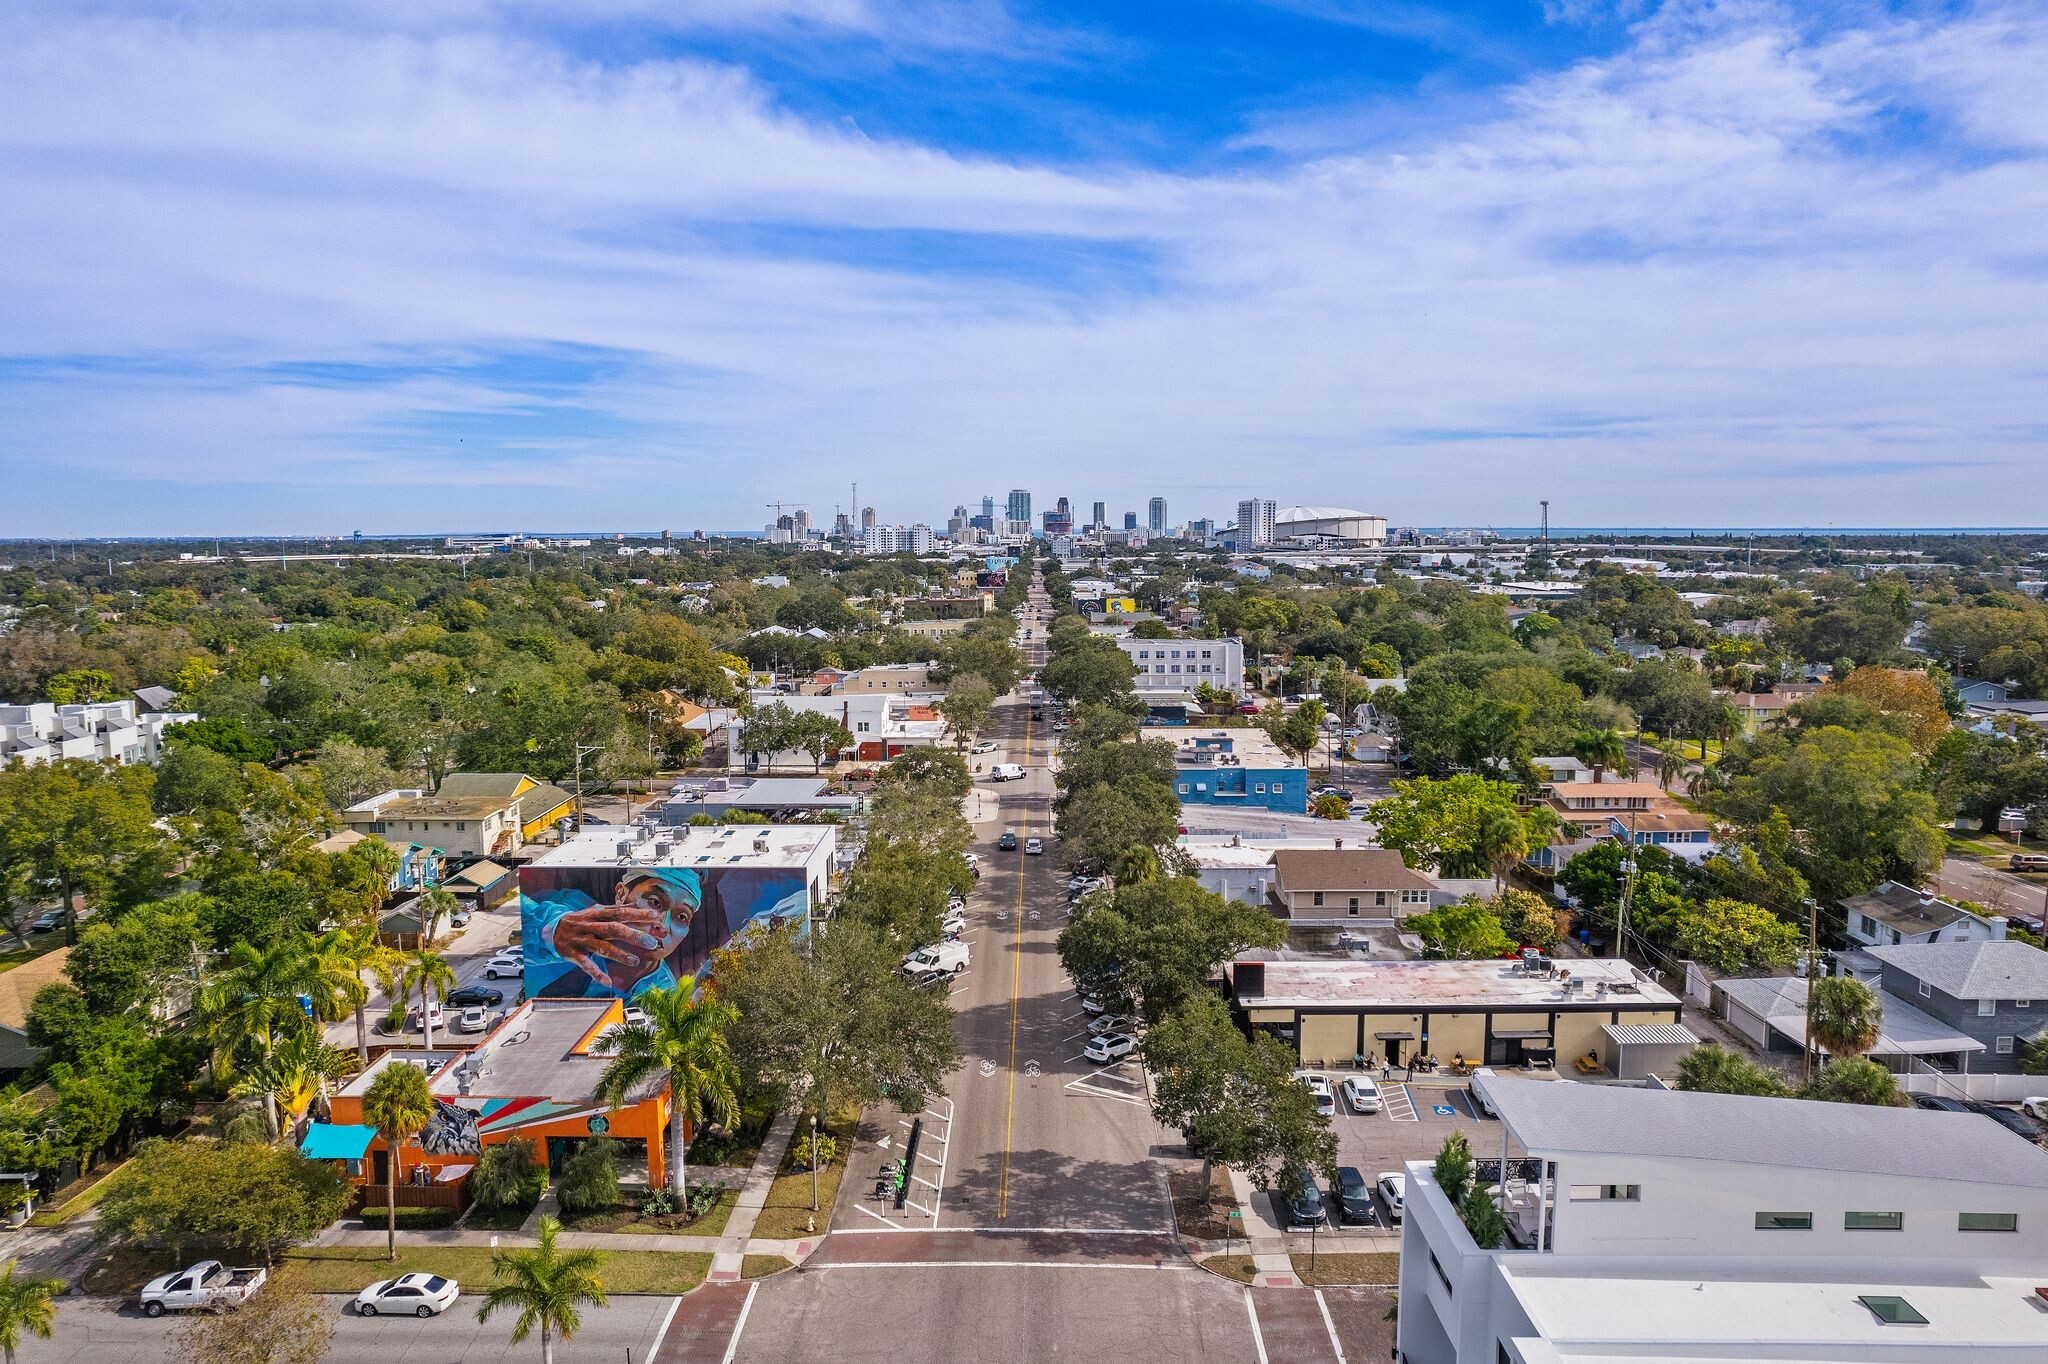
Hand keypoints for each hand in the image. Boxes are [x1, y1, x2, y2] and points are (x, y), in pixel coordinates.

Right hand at [552, 906, 667, 989]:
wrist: (551, 929)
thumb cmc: (580, 920)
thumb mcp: (596, 911)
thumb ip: (615, 909)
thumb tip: (636, 904)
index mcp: (598, 914)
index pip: (620, 913)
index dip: (638, 914)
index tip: (656, 915)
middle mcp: (591, 926)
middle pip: (613, 929)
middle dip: (633, 935)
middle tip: (652, 942)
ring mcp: (582, 940)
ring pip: (601, 947)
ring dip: (618, 954)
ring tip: (635, 961)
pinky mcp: (573, 954)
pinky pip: (586, 965)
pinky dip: (596, 973)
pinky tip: (607, 982)